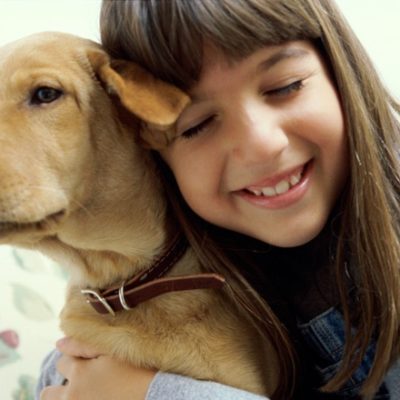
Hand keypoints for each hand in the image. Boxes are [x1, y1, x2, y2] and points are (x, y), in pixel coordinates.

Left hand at [40, 337, 156, 399]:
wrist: (155, 396)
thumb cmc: (138, 371)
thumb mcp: (113, 351)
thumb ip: (83, 345)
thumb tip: (58, 343)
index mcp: (79, 374)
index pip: (62, 363)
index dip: (74, 360)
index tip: (89, 362)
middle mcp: (74, 397)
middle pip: (48, 394)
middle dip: (59, 388)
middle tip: (80, 385)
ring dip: (68, 398)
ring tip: (89, 393)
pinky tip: (99, 397)